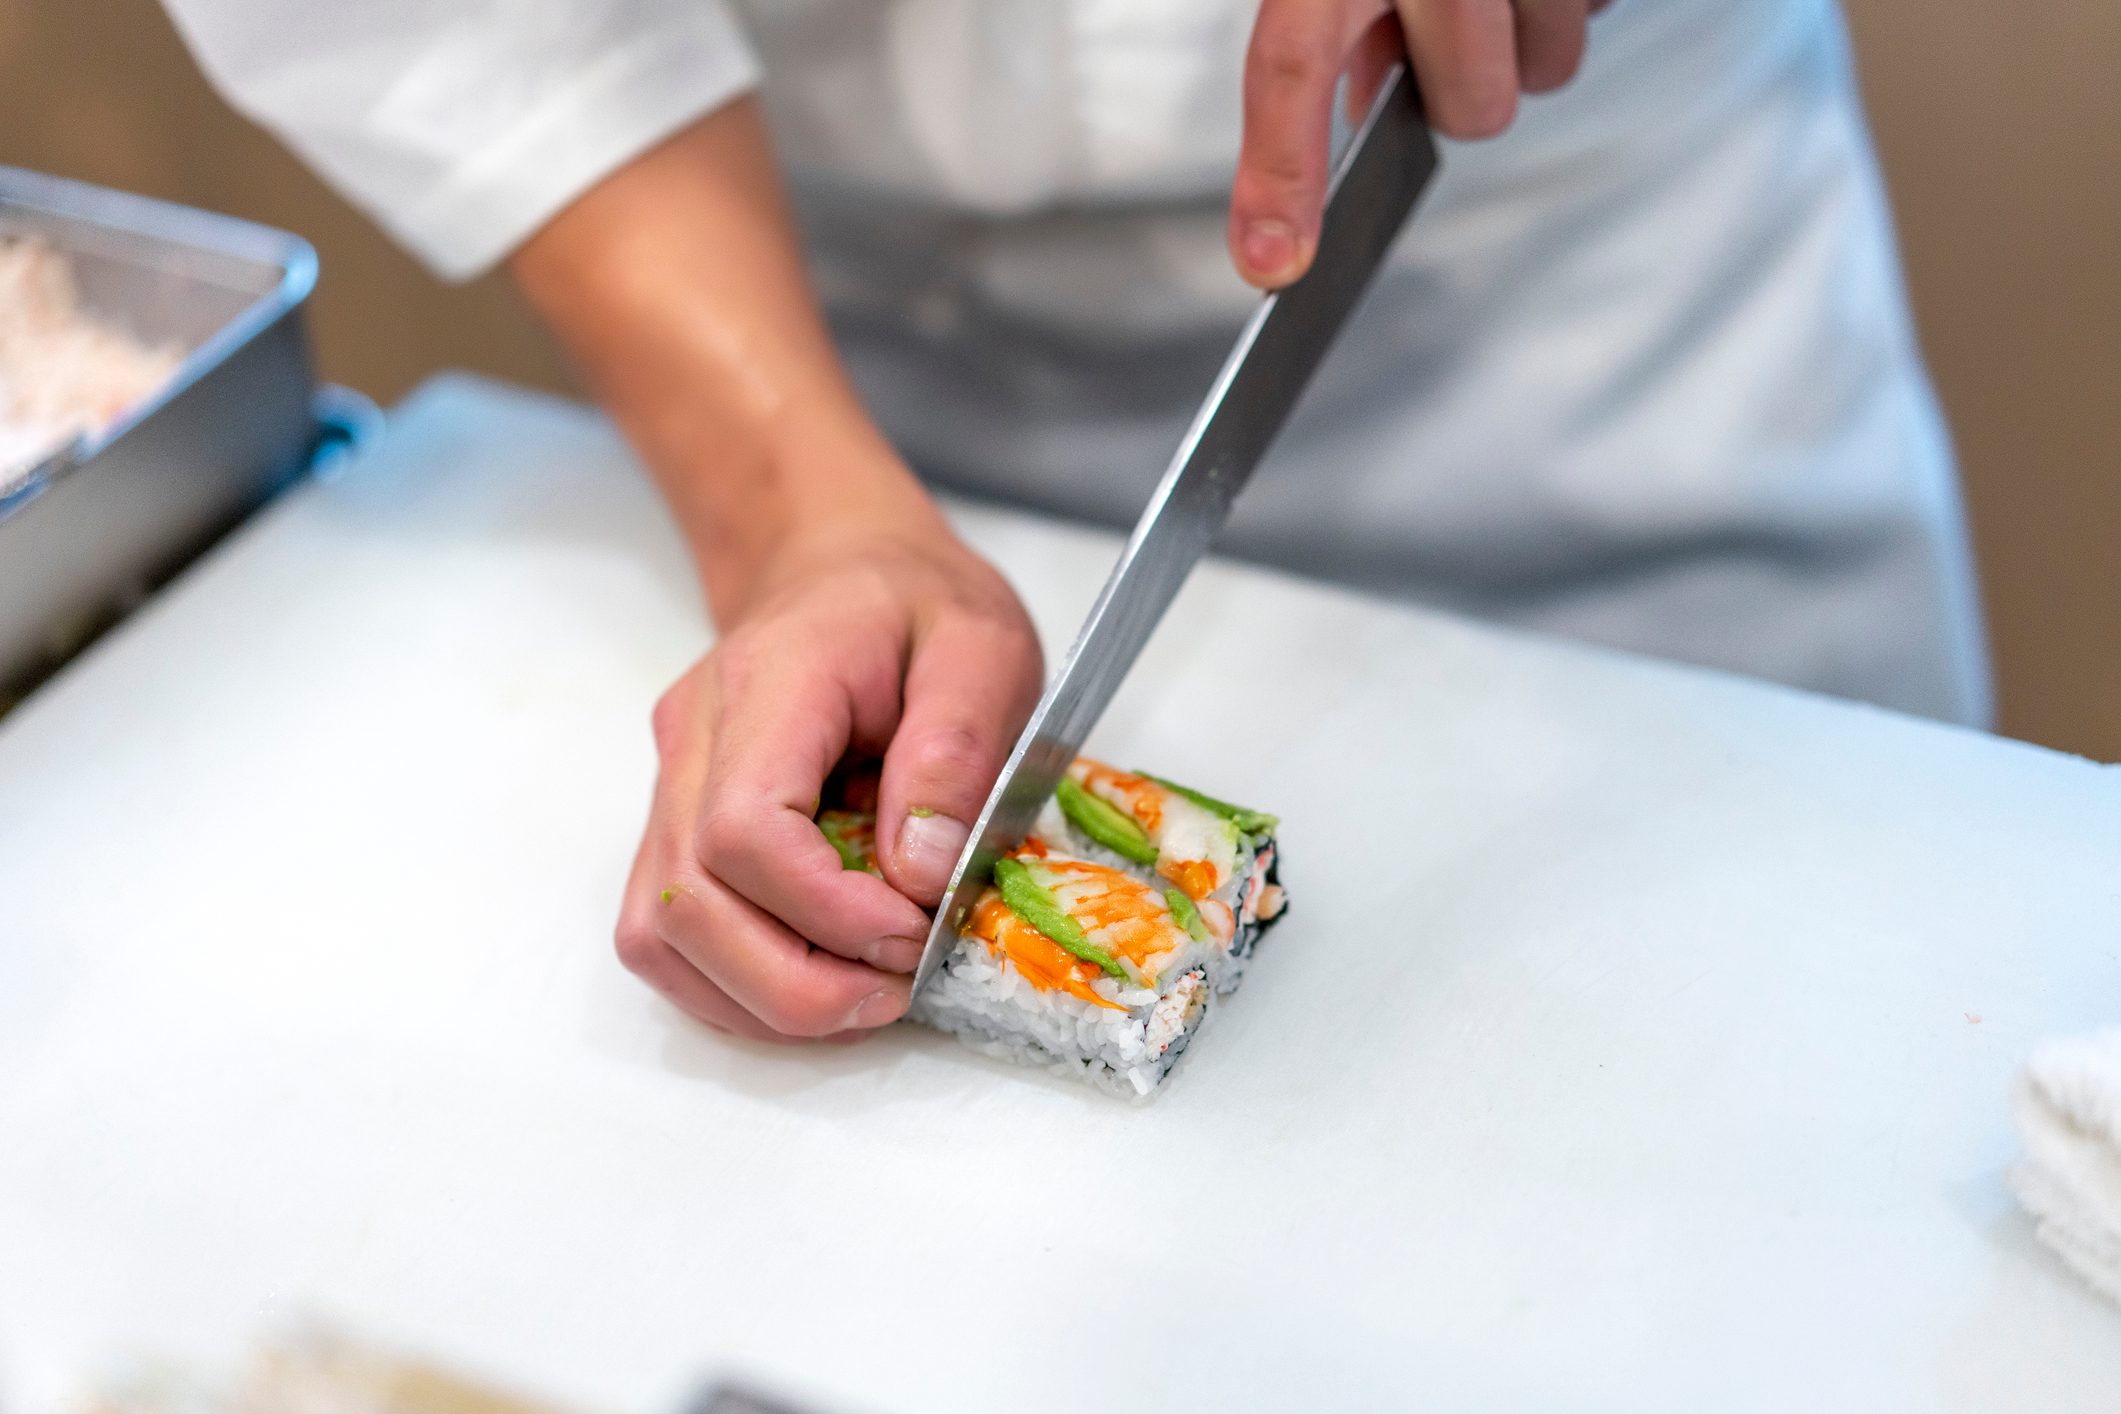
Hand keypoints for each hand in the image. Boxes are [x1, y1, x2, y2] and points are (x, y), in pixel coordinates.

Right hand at [614, 512, 1042, 1042]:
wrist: (837, 563)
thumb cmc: (915, 604)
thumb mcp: (982, 647)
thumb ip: (956, 750)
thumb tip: (919, 874)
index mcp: (772, 682)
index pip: (743, 828)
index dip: (824, 911)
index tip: (913, 933)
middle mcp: (693, 739)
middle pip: (686, 902)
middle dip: (793, 984)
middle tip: (896, 991)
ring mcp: (668, 787)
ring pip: (659, 935)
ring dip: (759, 999)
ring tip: (862, 998)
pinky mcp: (671, 828)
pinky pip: (668, 936)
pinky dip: (735, 986)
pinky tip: (817, 983)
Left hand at [1229, 0, 1607, 287]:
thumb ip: (1335, 20)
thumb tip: (1357, 113)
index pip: (1292, 60)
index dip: (1281, 170)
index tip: (1274, 263)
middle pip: (1473, 106)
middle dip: (1466, 84)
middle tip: (1455, 21)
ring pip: (1551, 66)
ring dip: (1531, 32)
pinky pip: (1603, 7)